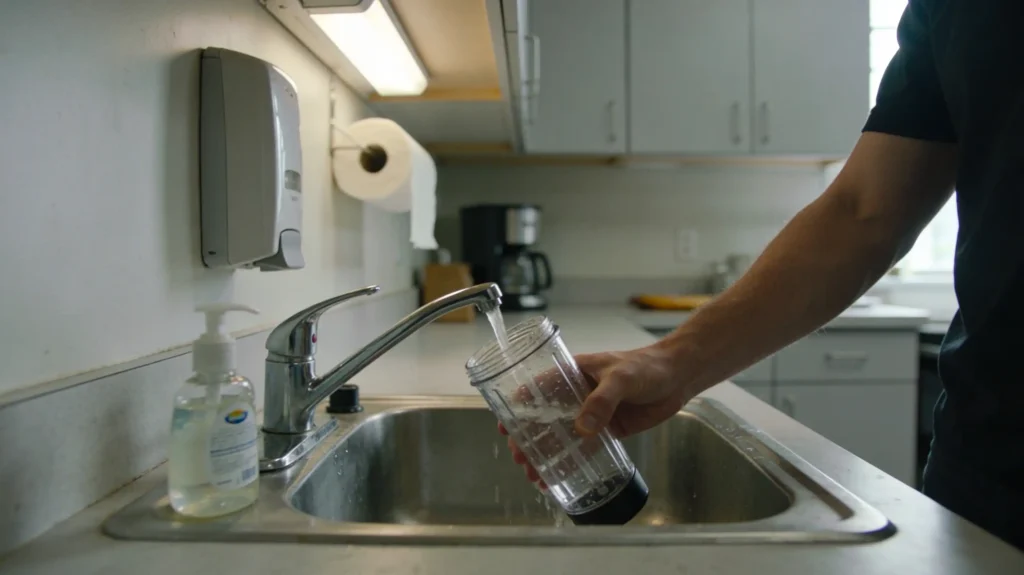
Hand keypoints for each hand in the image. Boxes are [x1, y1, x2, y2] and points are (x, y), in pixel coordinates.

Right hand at [498, 344, 689, 486]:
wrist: (677, 377)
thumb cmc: (646, 366)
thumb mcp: (620, 378)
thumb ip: (602, 401)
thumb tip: (582, 429)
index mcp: (573, 373)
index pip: (537, 389)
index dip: (519, 407)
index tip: (505, 426)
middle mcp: (576, 395)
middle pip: (545, 418)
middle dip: (528, 439)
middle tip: (519, 458)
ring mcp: (591, 414)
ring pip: (561, 437)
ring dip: (545, 455)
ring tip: (533, 475)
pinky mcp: (607, 431)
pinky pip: (584, 449)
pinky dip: (570, 463)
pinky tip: (558, 478)